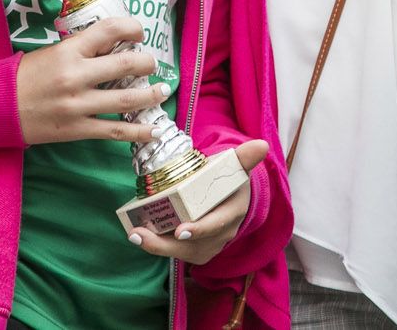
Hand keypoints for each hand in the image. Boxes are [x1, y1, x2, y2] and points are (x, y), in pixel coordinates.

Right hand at [16, 17, 169, 145]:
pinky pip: (114, 130)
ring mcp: (77, 105)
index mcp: (69, 50)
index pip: (110, 30)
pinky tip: (154, 130)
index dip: (132, 28)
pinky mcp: (76, 129)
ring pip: (126, 100)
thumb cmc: (25, 75)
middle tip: (152, 63)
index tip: (139, 34)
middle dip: (146, 62)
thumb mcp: (53, 51)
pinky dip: (137, 131)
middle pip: (125, 65)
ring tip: (161, 91)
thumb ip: (83, 48)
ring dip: (150, 95)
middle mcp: (76, 76)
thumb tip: (116, 45)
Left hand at [127, 140, 267, 263]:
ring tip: (135, 234)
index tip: (181, 231)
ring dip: (156, 245)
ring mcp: (208, 246)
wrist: (230, 199)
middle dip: (165, 244)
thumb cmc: (229, 181)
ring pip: (180, 251)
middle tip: (141, 235)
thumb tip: (261, 145)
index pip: (217, 224)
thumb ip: (245, 157)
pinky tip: (139, 236)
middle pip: (192, 245)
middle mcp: (221, 235)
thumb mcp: (237, 168)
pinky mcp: (195, 251)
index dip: (199, 229)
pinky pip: (175, 252)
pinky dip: (157, 245)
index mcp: (232, 213)